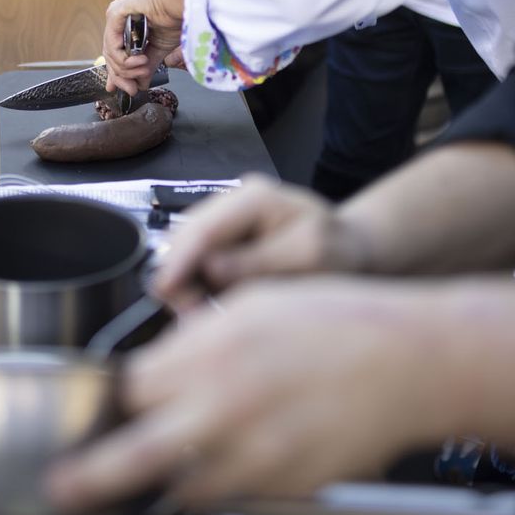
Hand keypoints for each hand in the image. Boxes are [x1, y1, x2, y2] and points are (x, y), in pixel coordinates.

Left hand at [47, 278, 454, 510]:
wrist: (409, 361)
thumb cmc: (339, 323)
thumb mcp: (254, 305)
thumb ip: (197, 341)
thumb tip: (157, 369)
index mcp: (215, 348)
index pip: (133, 387)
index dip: (116, 399)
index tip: (111, 405)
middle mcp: (229, 403)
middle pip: (136, 452)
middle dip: (91, 474)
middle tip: (61, 489)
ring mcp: (258, 452)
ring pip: (183, 486)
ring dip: (168, 478)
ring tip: (161, 470)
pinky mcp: (286, 485)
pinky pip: (233, 495)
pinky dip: (220, 485)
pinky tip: (229, 459)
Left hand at [103, 0, 188, 93]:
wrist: (184, 3)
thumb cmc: (176, 18)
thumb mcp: (158, 50)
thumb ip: (146, 67)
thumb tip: (140, 85)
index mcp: (126, 26)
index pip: (114, 54)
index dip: (117, 75)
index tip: (126, 89)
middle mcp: (117, 20)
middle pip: (110, 56)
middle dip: (122, 76)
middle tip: (134, 89)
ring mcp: (115, 15)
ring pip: (110, 52)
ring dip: (127, 68)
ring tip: (144, 70)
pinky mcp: (116, 12)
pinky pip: (112, 43)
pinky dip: (123, 58)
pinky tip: (139, 61)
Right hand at [153, 175, 366, 311]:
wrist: (349, 250)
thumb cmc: (338, 253)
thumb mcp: (309, 258)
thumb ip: (259, 262)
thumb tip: (208, 269)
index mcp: (255, 197)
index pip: (204, 228)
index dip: (179, 260)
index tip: (165, 290)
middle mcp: (231, 201)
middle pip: (184, 237)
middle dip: (179, 276)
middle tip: (192, 316)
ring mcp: (224, 218)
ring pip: (183, 250)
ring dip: (186, 283)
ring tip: (204, 313)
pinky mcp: (221, 238)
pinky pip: (195, 261)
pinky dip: (196, 284)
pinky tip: (211, 303)